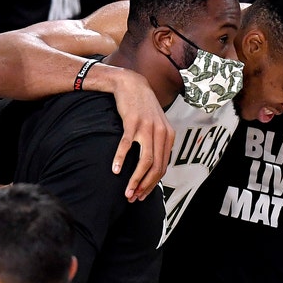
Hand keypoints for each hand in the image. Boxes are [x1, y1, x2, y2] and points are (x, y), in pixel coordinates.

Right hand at [110, 71, 174, 201]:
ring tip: (127, 191)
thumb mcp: (156, 125)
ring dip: (136, 179)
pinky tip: (114, 170)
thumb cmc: (142, 108)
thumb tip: (154, 167)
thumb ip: (158, 144)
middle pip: (156, 168)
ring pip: (145, 161)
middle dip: (145, 186)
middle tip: (133, 198)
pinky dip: (120, 159)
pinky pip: (127, 146)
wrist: (131, 84)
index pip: (163, 167)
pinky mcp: (132, 122)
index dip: (152, 184)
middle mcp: (161, 133)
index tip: (142, 195)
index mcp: (168, 136)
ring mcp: (147, 128)